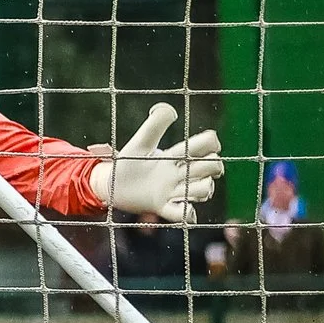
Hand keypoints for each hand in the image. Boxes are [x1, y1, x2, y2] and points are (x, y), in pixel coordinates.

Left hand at [90, 103, 222, 223]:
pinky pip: (182, 213)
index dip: (212, 142)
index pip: (204, 146)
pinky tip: (182, 208)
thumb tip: (170, 109)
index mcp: (175, 155)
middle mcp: (179, 173)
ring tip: (188, 187)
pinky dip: (187, 213)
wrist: (110, 185)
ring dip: (203, 189)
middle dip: (213, 166)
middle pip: (211, 167)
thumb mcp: (140, 142)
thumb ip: (154, 125)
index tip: (210, 142)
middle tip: (196, 167)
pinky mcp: (162, 207)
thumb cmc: (128, 162)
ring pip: (203, 190)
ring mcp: (173, 191)